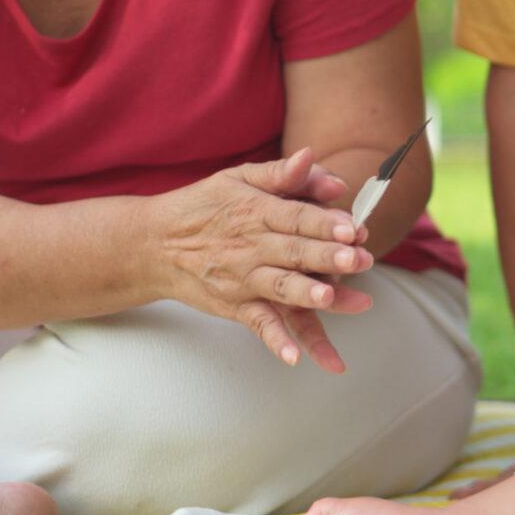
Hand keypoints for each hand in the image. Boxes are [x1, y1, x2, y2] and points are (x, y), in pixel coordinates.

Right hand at [151, 147, 375, 370]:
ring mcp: (243, 278)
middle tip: (359, 259)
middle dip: (328, 256)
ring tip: (327, 297)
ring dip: (305, 292)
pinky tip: (294, 357)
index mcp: (256, 211)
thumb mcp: (239, 178)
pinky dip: (276, 341)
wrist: (155, 244)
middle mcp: (251, 245)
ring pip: (280, 286)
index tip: (352, 227)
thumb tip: (313, 158)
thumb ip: (281, 173)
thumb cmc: (204, 206)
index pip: (296, 216)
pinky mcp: (235, 305)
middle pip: (295, 251)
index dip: (325, 222)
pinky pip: (259, 324)